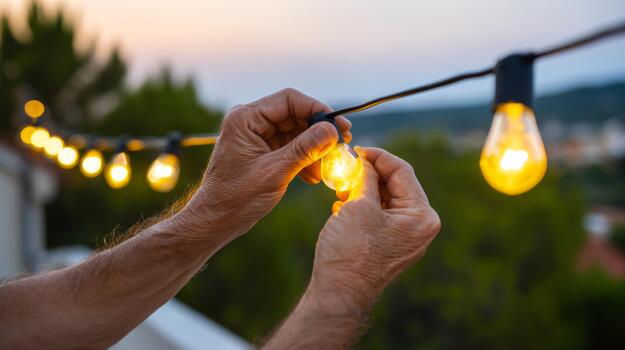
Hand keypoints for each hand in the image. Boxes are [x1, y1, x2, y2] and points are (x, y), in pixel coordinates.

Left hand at [176, 88, 351, 243]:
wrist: (216, 221)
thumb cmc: (236, 197)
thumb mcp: (275, 171)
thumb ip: (305, 149)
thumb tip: (332, 130)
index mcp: (246, 118)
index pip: (289, 100)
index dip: (318, 110)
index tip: (340, 126)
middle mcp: (250, 122)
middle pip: (295, 114)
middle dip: (318, 132)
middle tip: (341, 145)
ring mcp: (256, 136)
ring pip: (295, 132)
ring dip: (313, 148)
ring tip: (325, 168)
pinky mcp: (261, 151)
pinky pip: (289, 146)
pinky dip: (303, 158)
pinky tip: (313, 176)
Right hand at [310, 147, 440, 309]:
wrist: (339, 294)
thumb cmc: (350, 252)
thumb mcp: (358, 206)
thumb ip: (366, 178)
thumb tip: (366, 161)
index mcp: (421, 216)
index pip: (403, 172)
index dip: (378, 156)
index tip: (358, 149)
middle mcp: (421, 227)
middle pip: (397, 185)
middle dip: (371, 174)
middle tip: (348, 165)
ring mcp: (408, 238)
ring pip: (387, 200)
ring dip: (364, 190)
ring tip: (342, 187)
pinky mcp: (392, 245)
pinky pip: (382, 216)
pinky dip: (364, 206)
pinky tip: (344, 205)